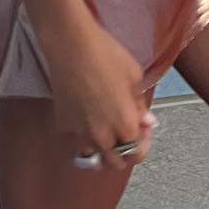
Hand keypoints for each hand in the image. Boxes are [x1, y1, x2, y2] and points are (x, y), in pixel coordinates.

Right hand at [48, 18, 156, 171]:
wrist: (72, 46)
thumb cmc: (105, 55)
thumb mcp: (134, 75)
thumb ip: (140, 104)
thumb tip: (145, 120)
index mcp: (124, 124)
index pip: (137, 153)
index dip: (143, 142)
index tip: (143, 130)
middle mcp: (102, 136)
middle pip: (115, 163)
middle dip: (124, 152)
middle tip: (127, 132)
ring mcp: (80, 133)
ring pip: (94, 155)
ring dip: (103, 148)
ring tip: (107, 127)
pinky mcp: (63, 125)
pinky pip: (77, 140)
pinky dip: (83, 135)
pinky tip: (88, 117)